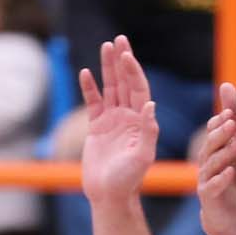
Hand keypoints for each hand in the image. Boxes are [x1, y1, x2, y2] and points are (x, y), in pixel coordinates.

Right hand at [76, 36, 161, 205]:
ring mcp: (113, 120)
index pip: (139, 90)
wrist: (110, 195)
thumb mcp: (142, 156)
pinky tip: (85, 72)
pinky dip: (89, 88)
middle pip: (126, 83)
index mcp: (142, 121)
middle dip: (123, 61)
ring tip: (105, 46)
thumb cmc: (129, 180)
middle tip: (119, 39)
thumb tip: (150, 104)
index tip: (126, 54)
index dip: (133, 71)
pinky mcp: (97, 127)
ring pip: (111, 88)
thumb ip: (148, 131)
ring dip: (108, 67)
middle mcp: (129, 117)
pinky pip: (93, 102)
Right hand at [193, 84, 235, 234]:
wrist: (231, 213)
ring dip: (224, 153)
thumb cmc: (235, 177)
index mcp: (213, 149)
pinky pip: (211, 187)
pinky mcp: (208, 197)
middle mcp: (206, 162)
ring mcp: (206, 179)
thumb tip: (227, 86)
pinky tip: (230, 173)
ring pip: (211, 164)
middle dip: (221, 133)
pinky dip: (221, 180)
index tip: (232, 112)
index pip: (213, 131)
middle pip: (210, 144)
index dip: (221, 122)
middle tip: (233, 122)